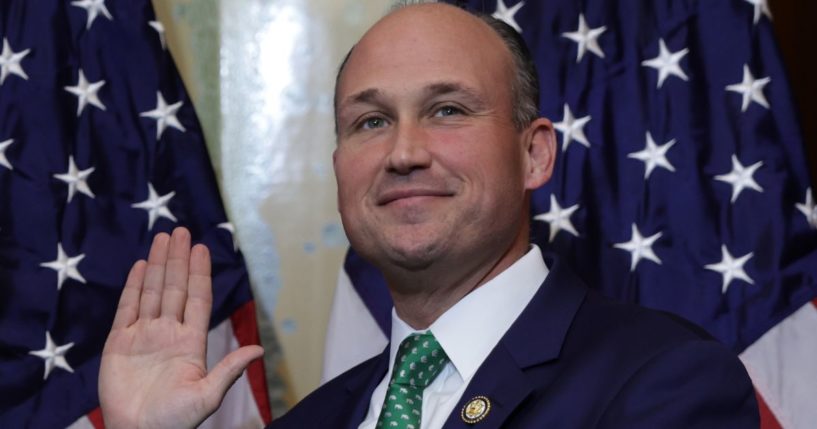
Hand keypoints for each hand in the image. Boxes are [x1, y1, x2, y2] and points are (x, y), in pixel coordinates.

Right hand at [99, 227, 263, 428]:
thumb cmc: (175, 421)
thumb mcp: (207, 395)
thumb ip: (230, 369)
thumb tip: (260, 350)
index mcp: (191, 342)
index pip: (198, 299)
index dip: (200, 273)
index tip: (203, 248)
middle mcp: (169, 333)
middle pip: (175, 288)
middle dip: (179, 260)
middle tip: (182, 231)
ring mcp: (144, 336)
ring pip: (153, 292)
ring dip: (159, 265)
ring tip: (164, 238)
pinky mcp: (119, 343)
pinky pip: (127, 308)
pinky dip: (134, 286)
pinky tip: (142, 265)